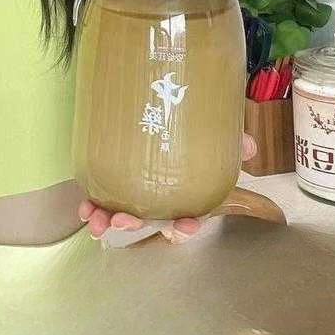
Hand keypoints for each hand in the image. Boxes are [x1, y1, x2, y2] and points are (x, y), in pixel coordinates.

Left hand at [78, 132, 258, 246]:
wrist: (164, 107)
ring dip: (107, 221)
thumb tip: (249, 147)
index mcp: (182, 195)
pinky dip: (91, 207)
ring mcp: (132, 193)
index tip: (185, 224)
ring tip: (96, 218)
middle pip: (147, 221)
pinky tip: (85, 207)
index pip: (186, 218)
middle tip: (122, 220)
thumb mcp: (214, 135)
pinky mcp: (110, 181)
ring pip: (119, 216)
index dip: (185, 227)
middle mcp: (156, 199)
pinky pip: (100, 200)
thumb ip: (233, 141)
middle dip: (134, 226)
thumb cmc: (192, 133)